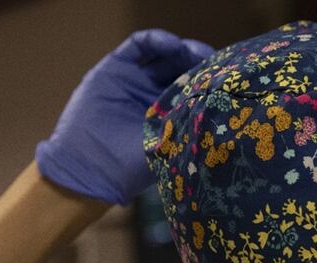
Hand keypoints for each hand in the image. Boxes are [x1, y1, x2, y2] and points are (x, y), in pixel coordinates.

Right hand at [35, 29, 212, 204]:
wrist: (90, 167)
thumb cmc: (134, 165)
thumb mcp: (173, 141)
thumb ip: (193, 118)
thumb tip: (223, 99)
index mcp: (173, 114)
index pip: (198, 88)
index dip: (212, 80)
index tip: (226, 78)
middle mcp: (156, 94)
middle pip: (184, 67)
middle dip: (200, 62)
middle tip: (212, 62)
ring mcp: (137, 80)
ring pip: (165, 54)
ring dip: (182, 50)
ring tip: (193, 53)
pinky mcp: (116, 68)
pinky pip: (139, 45)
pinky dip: (157, 40)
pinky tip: (172, 45)